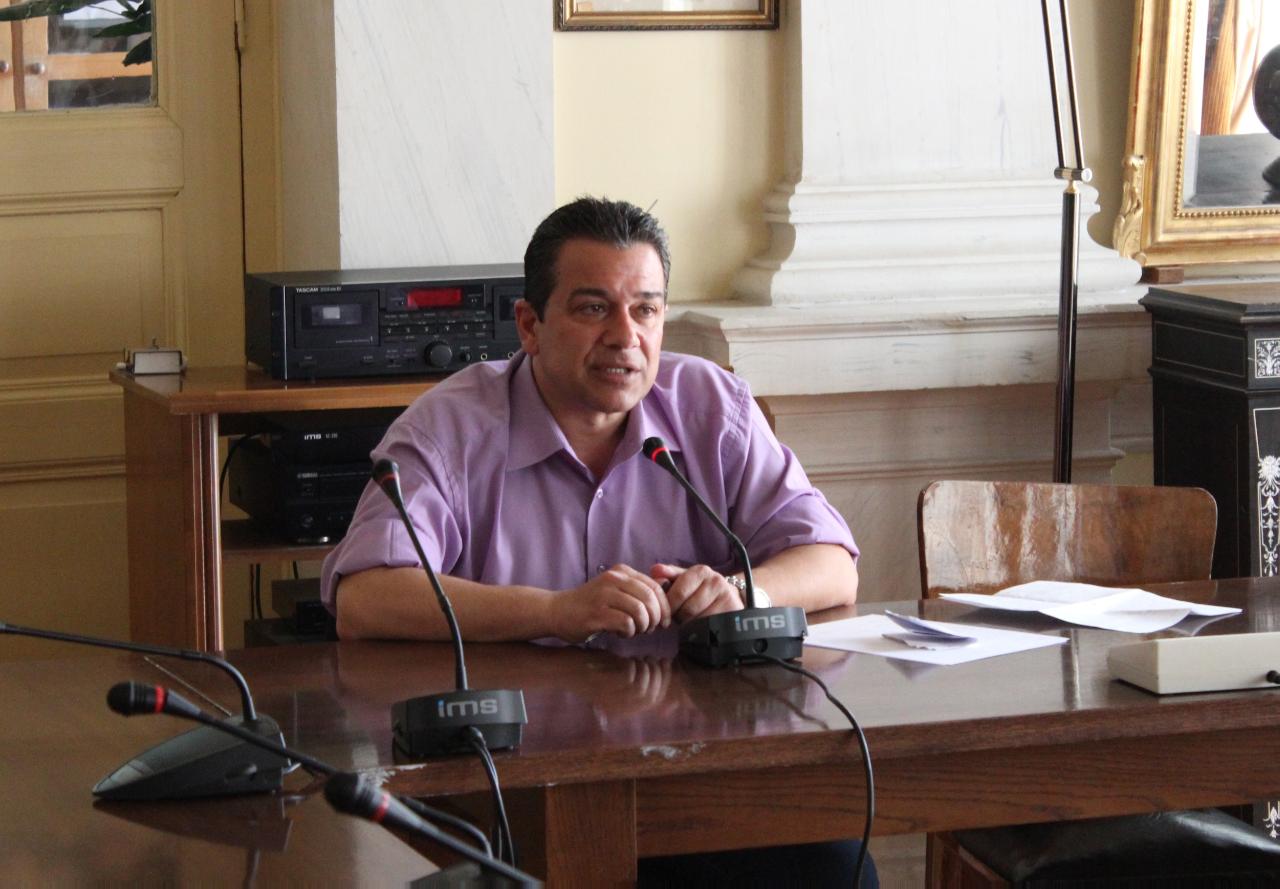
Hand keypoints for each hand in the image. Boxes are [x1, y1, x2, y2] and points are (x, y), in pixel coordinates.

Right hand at [550, 564, 670, 641]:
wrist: (557, 611)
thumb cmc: (590, 604)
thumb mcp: (616, 590)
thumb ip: (639, 589)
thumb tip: (667, 589)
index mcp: (621, 572)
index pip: (655, 586)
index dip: (665, 606)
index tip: (664, 621)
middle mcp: (613, 580)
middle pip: (650, 599)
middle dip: (656, 618)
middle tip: (650, 629)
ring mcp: (603, 595)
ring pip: (640, 611)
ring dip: (643, 626)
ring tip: (635, 631)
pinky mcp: (596, 613)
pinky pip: (625, 623)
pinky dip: (629, 632)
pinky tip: (621, 633)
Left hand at [650, 563, 743, 623]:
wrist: (729, 599)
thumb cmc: (700, 590)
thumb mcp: (685, 580)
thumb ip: (668, 575)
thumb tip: (654, 570)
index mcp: (701, 571)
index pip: (678, 594)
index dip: (670, 606)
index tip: (670, 610)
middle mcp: (716, 581)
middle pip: (687, 610)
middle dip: (680, 616)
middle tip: (682, 616)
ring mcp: (726, 597)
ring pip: (698, 620)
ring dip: (691, 624)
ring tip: (693, 619)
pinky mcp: (733, 612)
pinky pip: (710, 628)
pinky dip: (703, 631)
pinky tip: (704, 625)